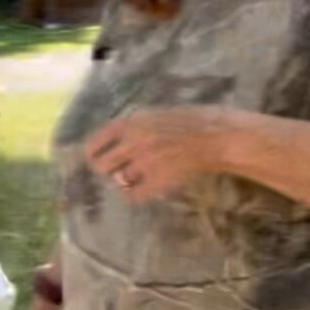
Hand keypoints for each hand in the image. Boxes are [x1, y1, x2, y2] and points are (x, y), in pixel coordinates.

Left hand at [84, 106, 237, 202]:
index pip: (96, 143)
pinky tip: (149, 186)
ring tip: (143, 174)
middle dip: (109, 169)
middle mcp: (133, 142)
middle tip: (120, 170)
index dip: (93, 154)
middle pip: (102, 166)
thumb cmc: (190, 121)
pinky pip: (135, 195)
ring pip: (119, 181)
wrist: (216, 136)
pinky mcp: (158, 181)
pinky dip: (138, 193)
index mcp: (131, 122)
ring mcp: (145, 163)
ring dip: (127, 179)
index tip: (95, 160)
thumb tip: (112, 143)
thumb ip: (133, 127)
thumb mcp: (156, 114)